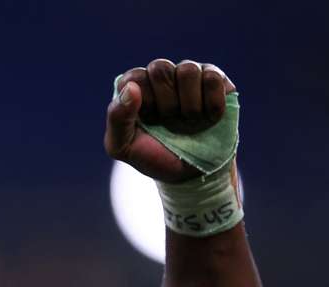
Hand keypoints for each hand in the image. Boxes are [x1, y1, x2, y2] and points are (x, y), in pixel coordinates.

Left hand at [104, 59, 235, 182]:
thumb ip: (116, 118)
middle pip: (160, 67)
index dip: (143, 102)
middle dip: (165, 103)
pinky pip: (212, 77)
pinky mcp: (215, 80)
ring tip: (189, 120)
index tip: (149, 122)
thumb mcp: (122, 147)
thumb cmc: (153, 156)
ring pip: (187, 69)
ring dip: (189, 104)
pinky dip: (211, 103)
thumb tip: (131, 88)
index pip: (133, 77)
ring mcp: (188, 76)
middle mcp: (161, 77)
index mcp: (135, 88)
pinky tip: (209, 117)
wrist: (190, 174)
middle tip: (169, 121)